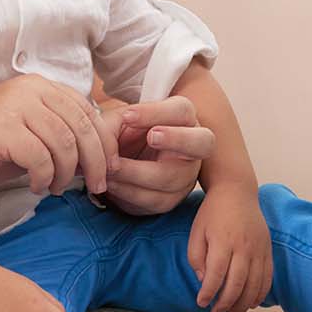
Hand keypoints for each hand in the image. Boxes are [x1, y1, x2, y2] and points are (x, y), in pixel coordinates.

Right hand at [0, 74, 117, 195]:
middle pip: (81, 126)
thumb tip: (103, 155)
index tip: (109, 167)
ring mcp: (16, 106)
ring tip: (55, 188)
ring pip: (64, 143)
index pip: (86, 110)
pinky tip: (35, 186)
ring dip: (65, 173)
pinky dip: (43, 177)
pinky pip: (40, 158)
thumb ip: (63, 138)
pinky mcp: (4, 129)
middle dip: (95, 160)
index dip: (103, 141)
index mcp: (40, 86)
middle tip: (96, 185)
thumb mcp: (32, 138)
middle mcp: (30, 89)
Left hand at [97, 96, 215, 214]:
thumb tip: (109, 150)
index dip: (156, 113)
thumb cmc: (128, 133)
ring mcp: (186, 176)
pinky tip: (111, 183)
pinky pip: (154, 200)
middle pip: (202, 142)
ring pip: (170, 177)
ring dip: (135, 173)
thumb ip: (113, 126)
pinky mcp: (171, 199)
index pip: (180, 111)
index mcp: (183, 118)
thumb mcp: (119, 121)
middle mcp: (193, 146)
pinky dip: (128, 192)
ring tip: (109, 167)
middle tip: (151, 136)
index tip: (128, 116)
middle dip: (177, 139)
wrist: (124, 159)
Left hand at [188, 186, 271, 311]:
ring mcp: (258, 248)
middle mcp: (243, 246)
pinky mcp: (267, 249)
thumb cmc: (213, 212)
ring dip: (243, 303)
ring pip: (254, 284)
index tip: (201, 302)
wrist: (236, 191)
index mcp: (223, 241)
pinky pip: (267, 277)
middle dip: (226, 303)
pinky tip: (250, 302)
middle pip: (237, 283)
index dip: (208, 293)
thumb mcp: (196, 232)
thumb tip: (205, 281)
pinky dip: (260, 293)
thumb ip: (196, 258)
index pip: (216, 275)